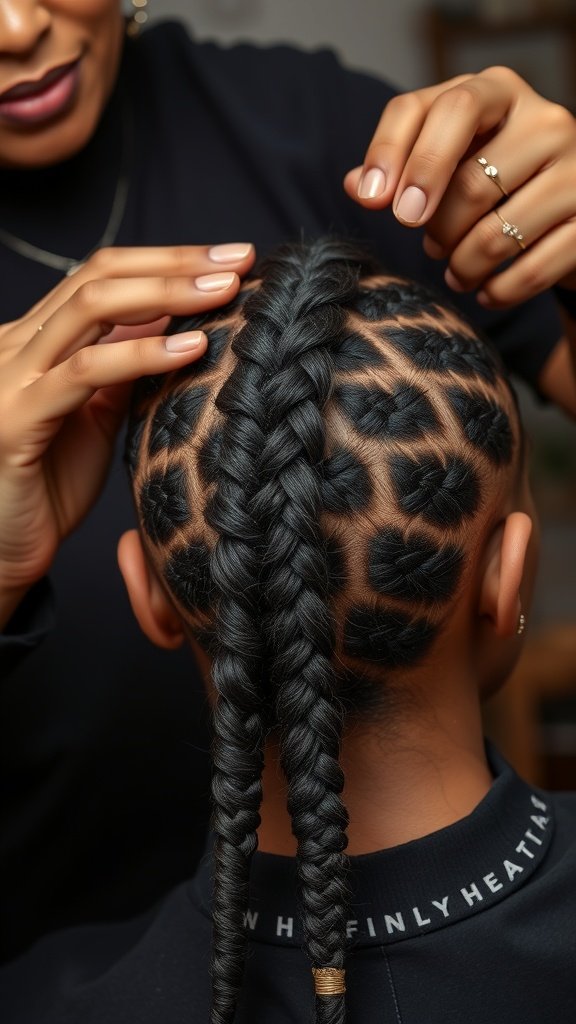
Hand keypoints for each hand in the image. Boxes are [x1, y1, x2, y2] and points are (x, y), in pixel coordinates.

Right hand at [0, 243, 254, 625]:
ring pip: (90, 309)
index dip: (167, 260)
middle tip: (240, 259)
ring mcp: (11, 378)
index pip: (102, 275)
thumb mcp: (95, 416)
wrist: (2, 550)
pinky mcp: (16, 419)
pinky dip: (142, 355)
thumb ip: (121, 370)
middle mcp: (16, 345)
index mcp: (34, 340)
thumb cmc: (49, 486)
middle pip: (99, 276)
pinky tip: (191, 350)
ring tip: (225, 291)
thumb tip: (173, 326)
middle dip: (175, 262)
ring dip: (167, 293)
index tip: (230, 259)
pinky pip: (86, 373)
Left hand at [344, 67, 575, 306]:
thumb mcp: (446, 161)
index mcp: (498, 90)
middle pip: (468, 184)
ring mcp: (575, 169)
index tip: (375, 202)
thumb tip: (357, 186)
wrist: (567, 213)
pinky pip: (529, 270)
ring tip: (457, 271)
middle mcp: (544, 120)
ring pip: (496, 234)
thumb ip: (400, 168)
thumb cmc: (494, 181)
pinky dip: (497, 291)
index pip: (441, 107)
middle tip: (430, 245)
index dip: (397, 153)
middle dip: (436, 228)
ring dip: (463, 266)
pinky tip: (486, 292)